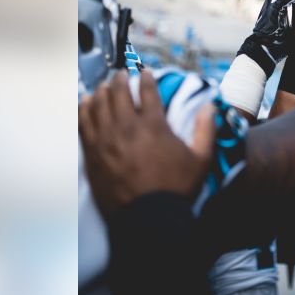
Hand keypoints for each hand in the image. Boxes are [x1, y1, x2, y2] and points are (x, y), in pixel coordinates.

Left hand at [79, 69, 215, 216]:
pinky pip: (83, 123)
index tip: (146, 73)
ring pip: (98, 103)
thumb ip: (206, 130)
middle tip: (121, 76)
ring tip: (103, 87)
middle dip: (120, 79)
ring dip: (101, 91)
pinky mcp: (92, 154)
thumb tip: (211, 106)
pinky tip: (85, 104)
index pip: (147, 90)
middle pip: (118, 91)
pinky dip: (84, 109)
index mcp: (154, 125)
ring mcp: (106, 140)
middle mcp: (127, 127)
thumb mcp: (201, 160)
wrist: (149, 220)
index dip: (146, 78)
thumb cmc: (176, 190)